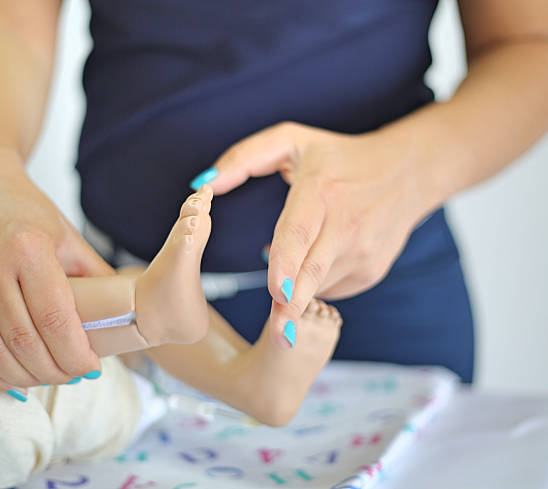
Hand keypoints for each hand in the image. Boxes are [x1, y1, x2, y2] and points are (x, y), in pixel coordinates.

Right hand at [0, 151, 113, 392]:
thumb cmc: (30, 213)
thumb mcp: (71, 238)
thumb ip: (96, 276)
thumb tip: (123, 314)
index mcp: (30, 250)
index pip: (55, 320)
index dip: (75, 353)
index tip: (91, 366)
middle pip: (25, 341)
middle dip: (54, 370)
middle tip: (74, 376)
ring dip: (24, 376)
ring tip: (49, 379)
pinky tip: (11, 377)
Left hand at [202, 122, 428, 319]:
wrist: (407, 173)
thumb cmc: (338, 157)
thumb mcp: (292, 140)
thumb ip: (243, 158)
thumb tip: (203, 183)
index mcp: (321, 191)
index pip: (300, 232)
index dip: (287, 264)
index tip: (277, 291)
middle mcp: (346, 224)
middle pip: (312, 273)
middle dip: (292, 308)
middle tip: (277, 337)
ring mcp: (363, 251)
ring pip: (317, 285)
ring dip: (294, 290)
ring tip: (286, 277)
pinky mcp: (372, 270)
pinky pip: (331, 288)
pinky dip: (314, 284)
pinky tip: (316, 262)